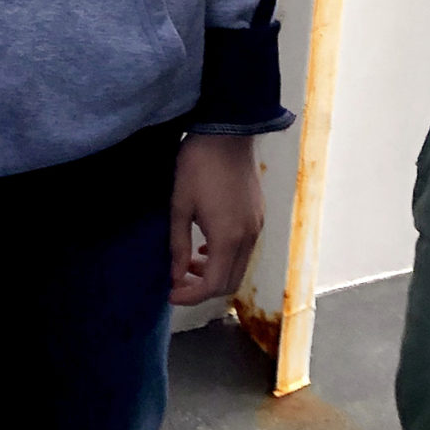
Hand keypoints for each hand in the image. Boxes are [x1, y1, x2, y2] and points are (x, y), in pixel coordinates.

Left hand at [170, 133, 262, 304]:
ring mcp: (257, 226)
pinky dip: (226, 257)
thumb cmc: (198, 165)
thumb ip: (178, 245)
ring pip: (239, 267)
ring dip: (215, 272)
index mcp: (228, 238)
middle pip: (230, 282)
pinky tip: (207, 245)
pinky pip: (244, 249)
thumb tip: (176, 275)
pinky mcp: (258, 215)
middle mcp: (248, 237)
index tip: (170, 294)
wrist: (227, 132)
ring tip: (189, 262)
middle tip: (178, 282)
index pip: (213, 285)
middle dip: (203, 289)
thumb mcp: (180, 205)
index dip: (191, 296)